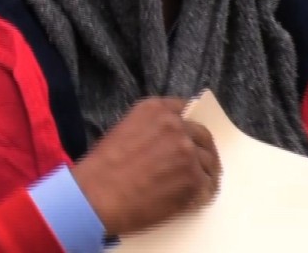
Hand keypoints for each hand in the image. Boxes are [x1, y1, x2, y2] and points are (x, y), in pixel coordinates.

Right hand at [70, 97, 220, 235]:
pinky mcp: (194, 179)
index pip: (184, 108)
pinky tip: (191, 200)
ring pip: (209, 162)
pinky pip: (209, 187)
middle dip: (202, 149)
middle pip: (202, 135)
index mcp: (155, 110)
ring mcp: (187, 152)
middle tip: (199, 164)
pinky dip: (202, 194)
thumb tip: (168, 141)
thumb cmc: (102, 168)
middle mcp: (175, 126)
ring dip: (204, 173)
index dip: (186, 125)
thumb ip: (150, 129)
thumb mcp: (123, 131)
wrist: (98, 195)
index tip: (188, 135)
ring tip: (195, 186)